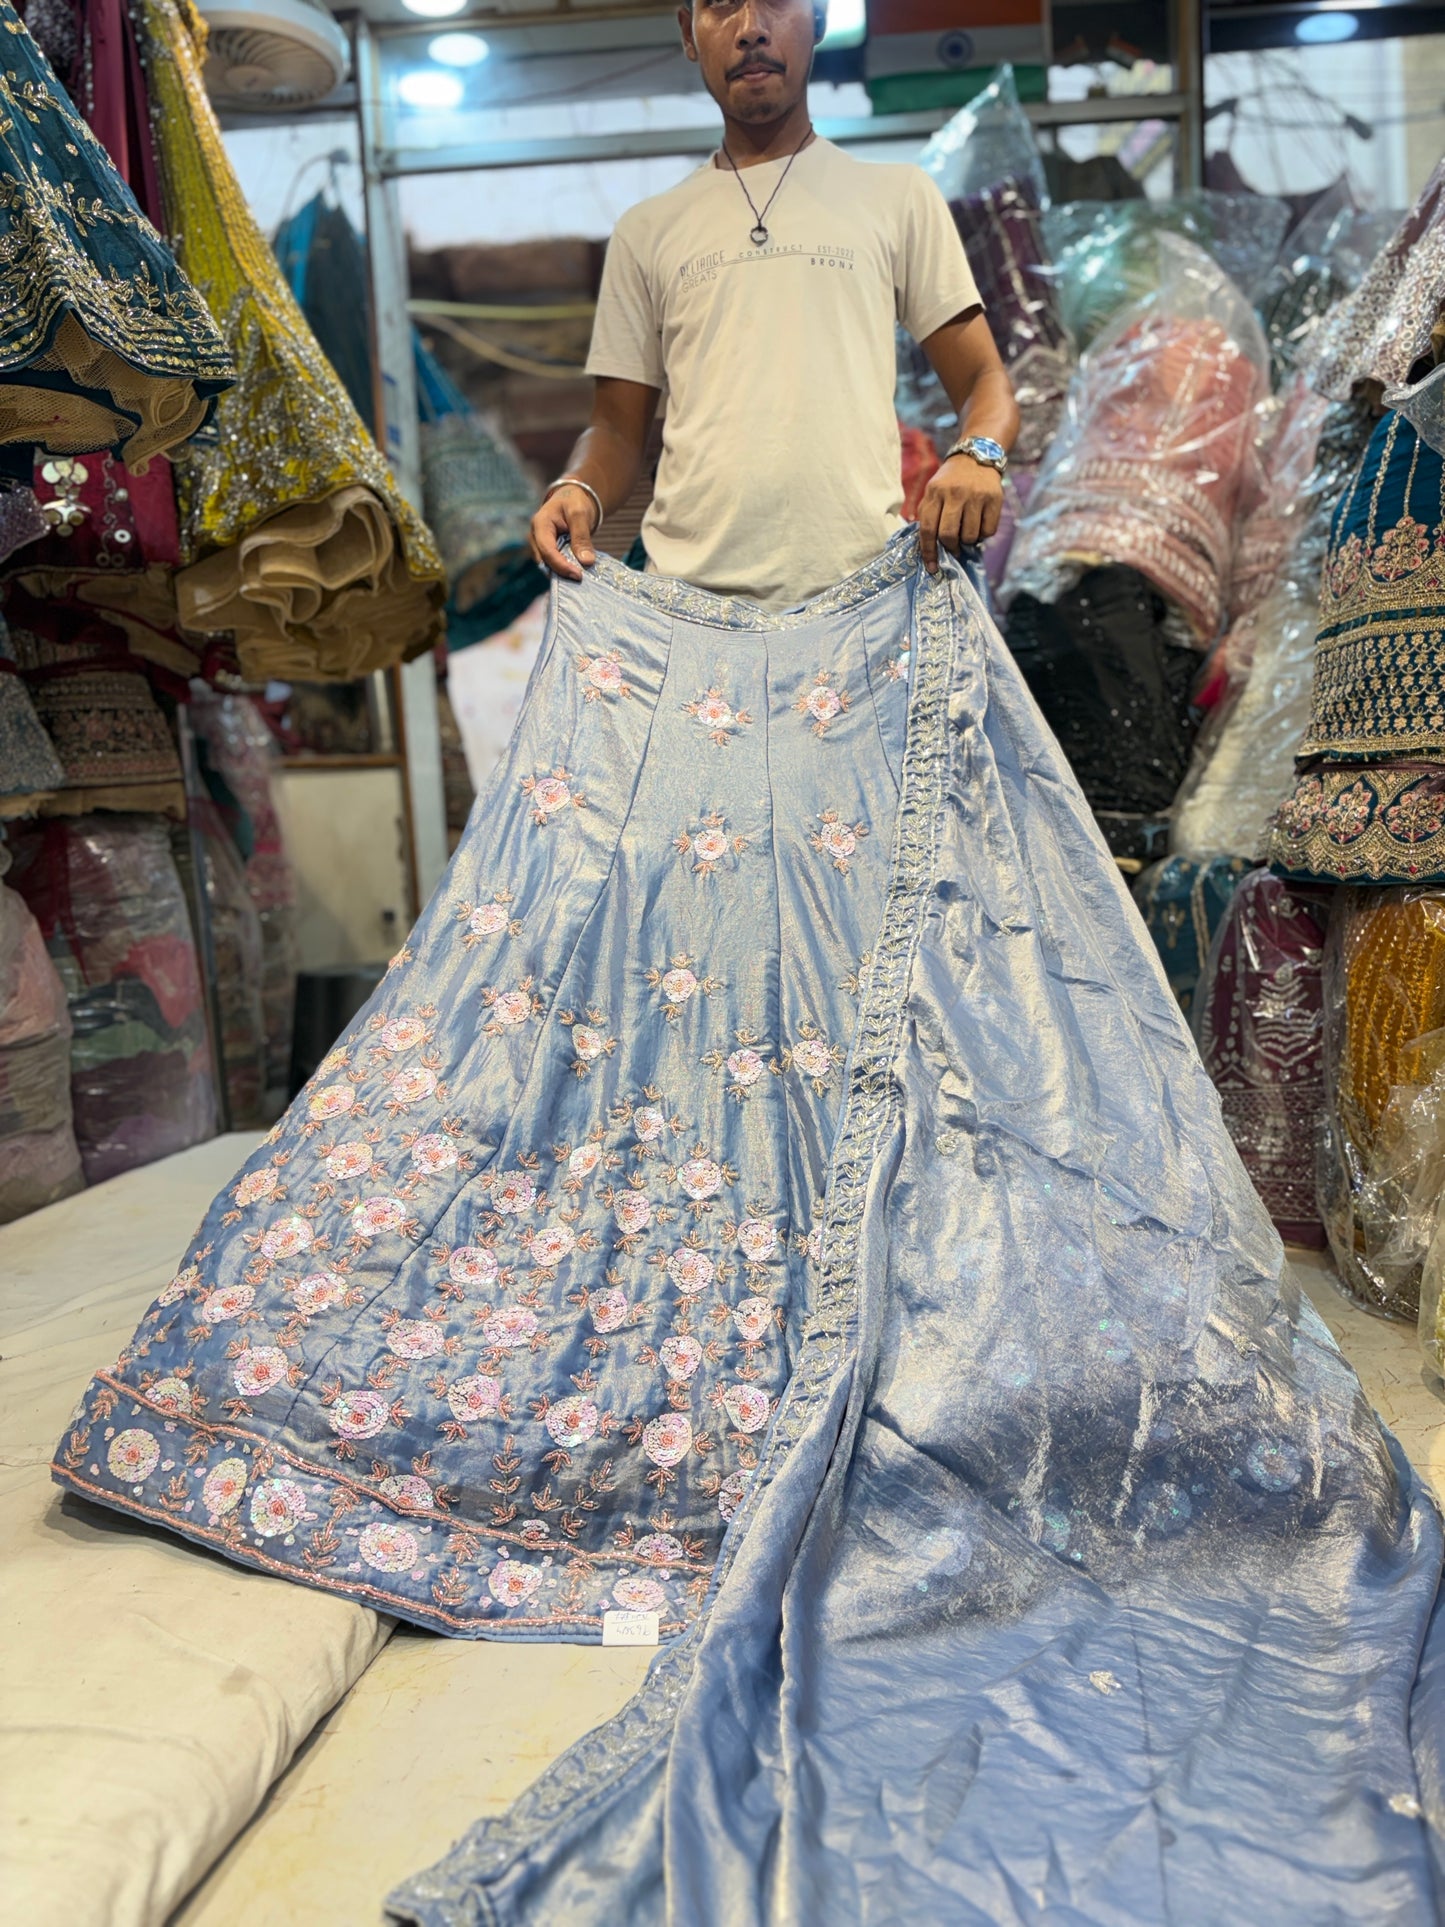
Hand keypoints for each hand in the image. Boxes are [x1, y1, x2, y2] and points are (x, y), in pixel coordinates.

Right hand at [529, 484, 599, 580]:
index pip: (547, 550)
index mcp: (540, 523)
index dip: (561, 565)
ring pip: (548, 565)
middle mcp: (535, 536)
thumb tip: (586, 562)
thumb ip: (582, 537)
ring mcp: (539, 545)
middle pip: (545, 561)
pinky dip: (565, 569)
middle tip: (581, 579)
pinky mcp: (547, 551)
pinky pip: (554, 564)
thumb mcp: (579, 514)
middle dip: (562, 572)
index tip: (578, 575)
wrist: (572, 499)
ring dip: (563, 572)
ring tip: (580, 577)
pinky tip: (577, 572)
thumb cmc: (574, 502)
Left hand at [917, 454, 1003, 574]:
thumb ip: (926, 514)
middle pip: (948, 535)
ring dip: (968, 540)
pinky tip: (980, 523)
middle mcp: (955, 493)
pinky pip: (988, 531)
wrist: (977, 456)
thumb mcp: (933, 490)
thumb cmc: (950, 481)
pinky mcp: (995, 498)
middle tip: (953, 547)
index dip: (928, 551)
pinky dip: (983, 534)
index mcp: (935, 492)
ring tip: (967, 529)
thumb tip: (924, 545)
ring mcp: (976, 495)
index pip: (927, 528)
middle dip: (950, 547)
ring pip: (970, 536)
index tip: (932, 567)